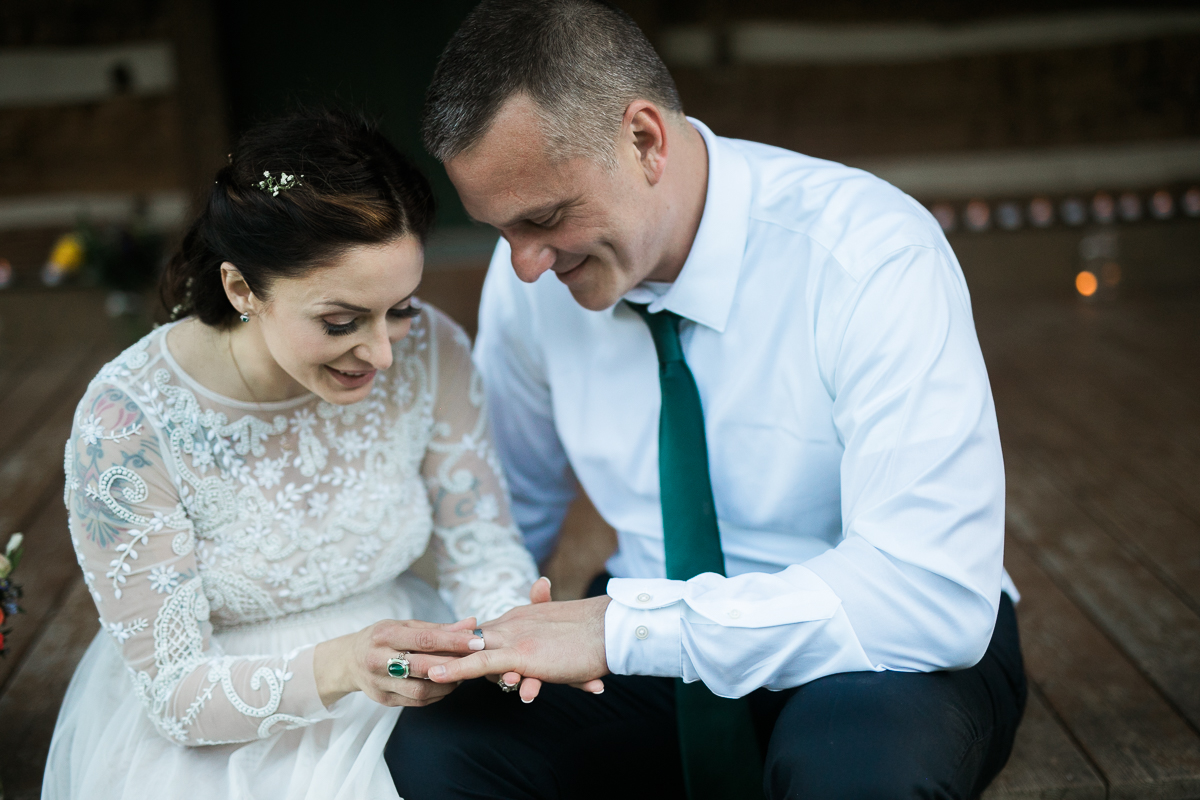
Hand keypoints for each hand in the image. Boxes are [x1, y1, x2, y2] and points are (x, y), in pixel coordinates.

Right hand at [314, 616, 481, 707]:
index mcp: (385, 635)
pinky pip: (417, 702)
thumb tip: (472, 624)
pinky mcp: (383, 700)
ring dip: (447, 684)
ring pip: (420, 690)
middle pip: (422, 667)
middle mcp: (379, 659)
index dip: (453, 642)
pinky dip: (437, 694)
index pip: (424, 639)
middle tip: (475, 660)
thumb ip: (439, 628)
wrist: (348, 661)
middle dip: (453, 664)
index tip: (476, 642)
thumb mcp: (405, 625)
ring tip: (463, 674)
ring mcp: (379, 683)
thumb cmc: (382, 638)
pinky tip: (447, 685)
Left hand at [430, 589, 610, 698]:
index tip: (435, 647)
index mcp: (521, 617)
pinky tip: (436, 676)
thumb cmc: (593, 634)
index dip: (460, 639)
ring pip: (466, 649)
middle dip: (440, 648)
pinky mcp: (519, 655)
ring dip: (440, 660)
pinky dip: (456, 669)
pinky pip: (479, 663)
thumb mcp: (566, 630)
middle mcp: (512, 624)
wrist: (609, 631)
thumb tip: (543, 591)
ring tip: (414, 669)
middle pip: (468, 637)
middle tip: (411, 657)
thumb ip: (550, 616)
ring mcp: (513, 639)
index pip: (483, 630)